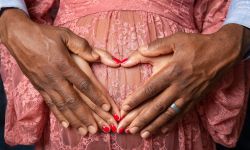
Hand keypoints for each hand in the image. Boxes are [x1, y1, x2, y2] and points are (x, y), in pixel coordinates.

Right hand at [0, 9, 118, 134]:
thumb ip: (82, 46)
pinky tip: (67, 125)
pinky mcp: (39, 87)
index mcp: (64, 64)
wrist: (18, 37)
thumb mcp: (65, 35)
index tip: (107, 107)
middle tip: (97, 128)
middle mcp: (55, 78)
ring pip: (62, 106)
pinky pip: (50, 104)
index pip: (84, 84)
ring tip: (85, 131)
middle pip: (73, 100)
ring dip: (75, 120)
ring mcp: (46, 84)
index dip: (96, 97)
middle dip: (86, 116)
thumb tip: (97, 57)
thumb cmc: (44, 35)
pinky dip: (59, 116)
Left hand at [119, 24, 249, 137]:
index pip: (150, 89)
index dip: (136, 99)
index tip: (124, 108)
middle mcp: (179, 87)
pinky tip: (163, 129)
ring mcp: (188, 95)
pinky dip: (171, 123)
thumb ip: (156, 46)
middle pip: (157, 106)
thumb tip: (138, 50)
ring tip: (143, 134)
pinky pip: (182, 115)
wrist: (223, 52)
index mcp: (172, 72)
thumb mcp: (176, 40)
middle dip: (142, 118)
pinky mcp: (196, 100)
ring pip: (168, 114)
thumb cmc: (198, 45)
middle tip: (128, 128)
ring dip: (154, 125)